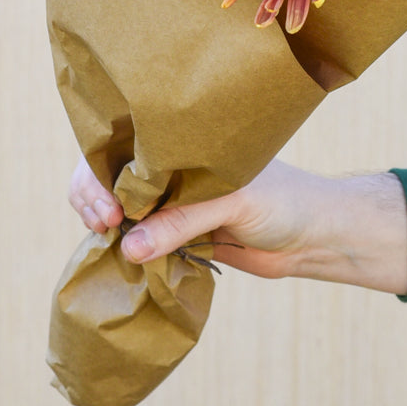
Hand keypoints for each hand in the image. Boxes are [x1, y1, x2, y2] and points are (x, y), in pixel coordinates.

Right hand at [69, 156, 406, 293]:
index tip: (109, 207)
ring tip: (110, 243)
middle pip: (109, 176)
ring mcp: (171, 204)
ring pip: (120, 211)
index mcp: (181, 144)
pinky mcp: (177, 237)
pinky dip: (124, 251)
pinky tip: (120, 261)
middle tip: (105, 225)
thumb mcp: (233, 202)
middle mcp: (170, 170)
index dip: (99, 171)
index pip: (121, 144)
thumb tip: (128, 247)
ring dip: (107, 228)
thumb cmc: (283, 201)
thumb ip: (183, 221)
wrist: (312, 238)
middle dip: (94, 197)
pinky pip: (139, 243)